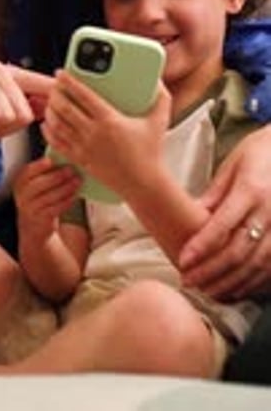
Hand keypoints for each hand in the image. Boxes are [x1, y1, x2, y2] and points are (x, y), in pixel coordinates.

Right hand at [0, 61, 52, 146]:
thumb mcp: (3, 119)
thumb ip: (27, 110)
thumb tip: (52, 108)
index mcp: (12, 76)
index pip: (43, 84)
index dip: (58, 92)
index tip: (77, 89)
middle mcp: (1, 70)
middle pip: (25, 113)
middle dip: (7, 126)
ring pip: (9, 116)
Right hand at [14, 156, 80, 240]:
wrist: (32, 223)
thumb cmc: (38, 196)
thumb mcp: (35, 183)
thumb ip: (45, 172)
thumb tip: (63, 159)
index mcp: (20, 182)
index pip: (28, 171)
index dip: (39, 165)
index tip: (52, 160)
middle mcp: (23, 195)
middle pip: (41, 184)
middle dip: (57, 176)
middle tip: (71, 169)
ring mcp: (31, 209)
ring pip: (50, 196)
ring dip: (66, 188)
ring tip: (77, 180)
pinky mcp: (41, 219)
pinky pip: (56, 208)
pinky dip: (67, 201)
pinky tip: (75, 194)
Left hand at [41, 72, 170, 199]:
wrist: (144, 184)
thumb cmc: (151, 153)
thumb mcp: (159, 120)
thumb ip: (160, 97)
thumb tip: (158, 80)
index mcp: (110, 119)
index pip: (83, 95)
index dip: (69, 81)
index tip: (61, 73)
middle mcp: (94, 132)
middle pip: (64, 107)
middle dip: (55, 94)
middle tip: (53, 86)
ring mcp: (85, 147)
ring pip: (57, 124)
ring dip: (50, 111)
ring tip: (50, 102)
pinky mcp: (80, 160)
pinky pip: (57, 143)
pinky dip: (48, 132)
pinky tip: (47, 124)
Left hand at [179, 124, 270, 297]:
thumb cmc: (259, 153)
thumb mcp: (232, 165)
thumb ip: (215, 194)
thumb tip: (191, 216)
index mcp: (251, 190)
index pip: (222, 225)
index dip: (202, 246)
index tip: (183, 260)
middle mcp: (269, 211)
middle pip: (238, 251)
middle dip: (211, 271)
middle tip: (189, 281)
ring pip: (256, 265)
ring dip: (230, 282)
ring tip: (207, 290)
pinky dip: (253, 282)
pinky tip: (236, 289)